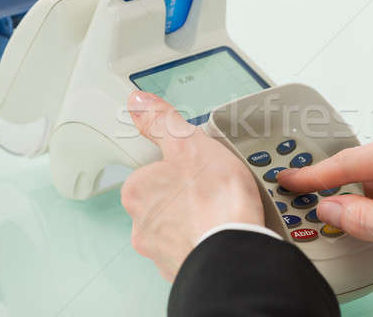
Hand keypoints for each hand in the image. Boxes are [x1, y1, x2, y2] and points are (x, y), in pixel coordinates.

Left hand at [121, 91, 263, 280]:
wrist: (235, 251)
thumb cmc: (213, 200)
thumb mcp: (188, 144)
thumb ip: (162, 122)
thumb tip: (139, 103)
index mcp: (137, 191)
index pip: (152, 172)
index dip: (178, 167)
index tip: (197, 169)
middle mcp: (141, 224)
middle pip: (164, 200)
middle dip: (186, 196)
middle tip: (214, 189)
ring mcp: (161, 251)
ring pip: (179, 227)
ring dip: (197, 220)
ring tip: (224, 211)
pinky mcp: (183, 269)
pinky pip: (194, 248)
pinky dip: (207, 241)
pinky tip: (225, 232)